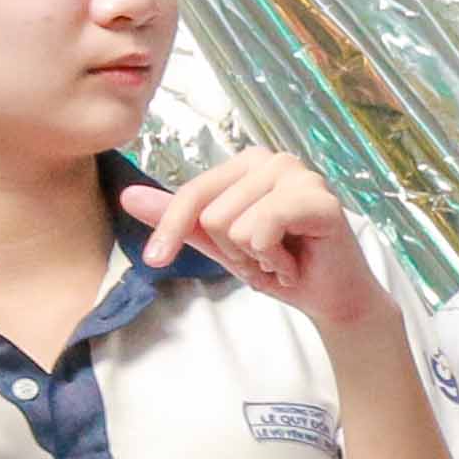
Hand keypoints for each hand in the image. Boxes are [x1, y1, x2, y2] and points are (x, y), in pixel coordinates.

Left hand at [126, 151, 392, 329]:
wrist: (331, 298)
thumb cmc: (280, 265)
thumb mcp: (219, 244)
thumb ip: (179, 218)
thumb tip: (128, 196)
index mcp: (248, 164)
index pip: (192, 193)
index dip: (170, 229)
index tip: (155, 259)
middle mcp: (274, 160)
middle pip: (210, 213)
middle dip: (233, 252)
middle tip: (265, 258)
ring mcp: (300, 176)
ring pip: (233, 224)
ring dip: (255, 258)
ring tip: (281, 259)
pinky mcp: (320, 200)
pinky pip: (262, 229)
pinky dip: (272, 259)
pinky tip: (294, 262)